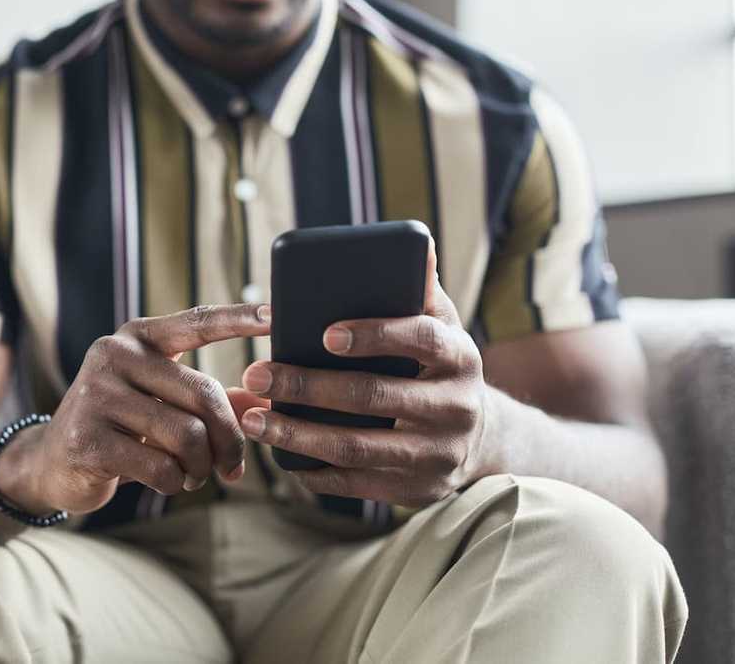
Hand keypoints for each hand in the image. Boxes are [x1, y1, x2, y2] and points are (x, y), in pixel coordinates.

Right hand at [0, 304, 270, 514]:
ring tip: (195, 476)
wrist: (52, 461)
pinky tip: (169, 483)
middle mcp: (114, 355)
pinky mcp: (88, 438)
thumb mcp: (162, 404)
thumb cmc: (121, 428)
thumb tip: (265, 398)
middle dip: (229, 439)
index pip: (196, 323)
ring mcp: (97, 395)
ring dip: (201, 467)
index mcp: (137, 338)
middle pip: (204, 395)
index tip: (275, 315)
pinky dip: (176, 484)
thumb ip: (210, 399)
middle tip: (233, 467)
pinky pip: (161, 467)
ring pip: (186, 435)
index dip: (238, 319)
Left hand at [236, 240, 500, 507]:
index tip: (325, 333)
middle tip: (256, 371)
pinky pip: (356, 485)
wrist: (483, 437)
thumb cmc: (440, 365)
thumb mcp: (442, 326)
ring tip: (251, 418)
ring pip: (356, 447)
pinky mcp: (418, 491)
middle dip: (307, 386)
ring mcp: (437, 454)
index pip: (420, 339)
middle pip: (374, 397)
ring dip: (296, 434)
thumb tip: (420, 244)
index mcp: (460, 356)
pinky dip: (313, 469)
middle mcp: (455, 407)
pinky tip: (279, 453)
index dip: (374, 335)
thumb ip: (421, 290)